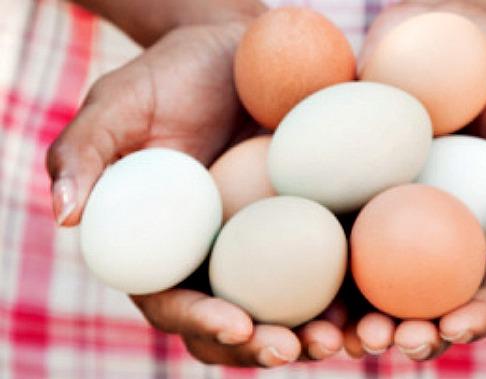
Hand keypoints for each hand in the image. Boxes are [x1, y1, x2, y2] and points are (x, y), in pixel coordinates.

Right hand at [46, 24, 342, 366]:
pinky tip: (374, 297)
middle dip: (265, 345)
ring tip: (347, 338)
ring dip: (315, 331)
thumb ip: (84, 156)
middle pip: (238, 319)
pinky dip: (351, 287)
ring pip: (289, 304)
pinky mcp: (310, 220)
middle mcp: (216, 255)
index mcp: (164, 247)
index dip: (201, 320)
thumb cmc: (168, 76)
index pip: (174, 301)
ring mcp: (266, 242)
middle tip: (296, 347)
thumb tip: (66, 215)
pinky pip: (332, 261)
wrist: (231, 50)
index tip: (237, 324)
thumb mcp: (116, 105)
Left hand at [344, 1, 485, 359]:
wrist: (449, 26)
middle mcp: (436, 232)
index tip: (449, 328)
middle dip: (405, 331)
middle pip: (423, 300)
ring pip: (368, 277)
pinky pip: (327, 223)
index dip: (474, 319)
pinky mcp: (346, 186)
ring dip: (352, 313)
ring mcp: (387, 212)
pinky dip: (312, 255)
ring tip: (335, 329)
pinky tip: (294, 270)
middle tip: (384, 340)